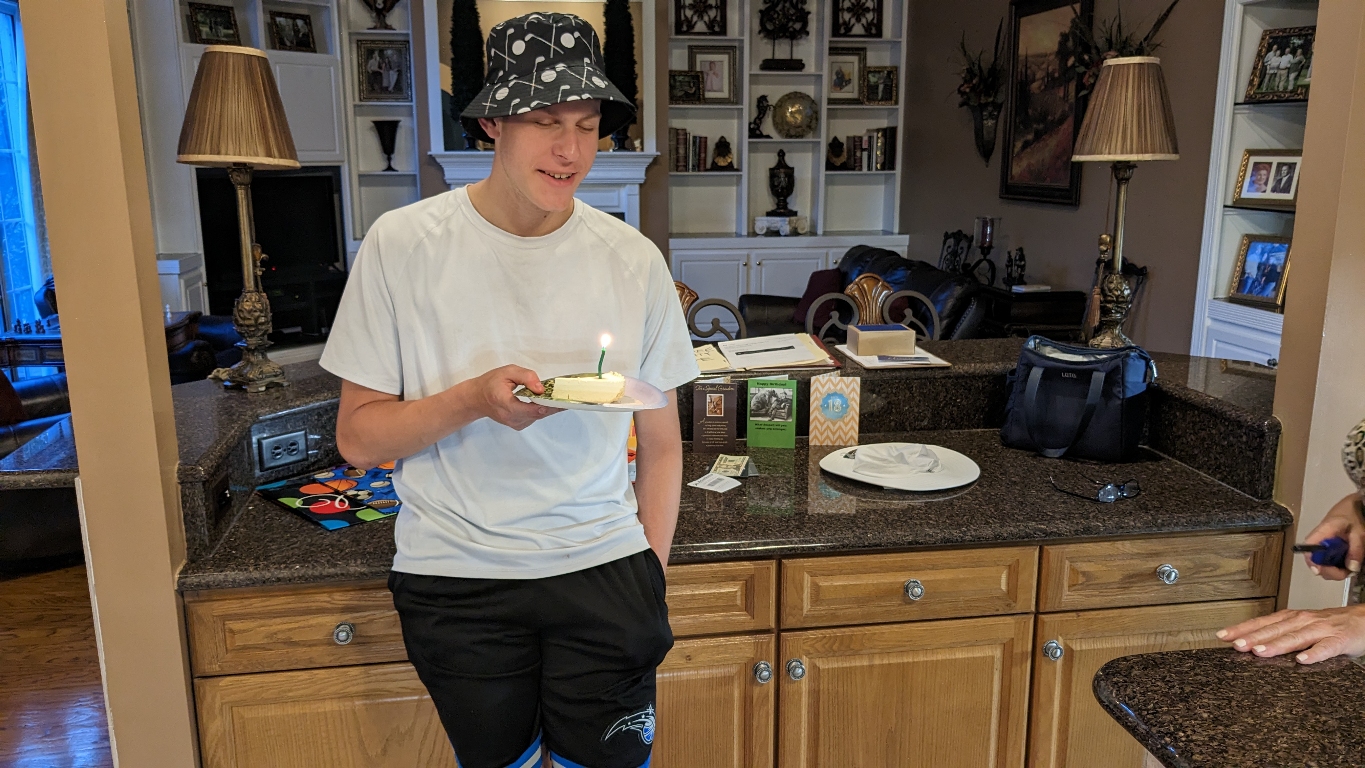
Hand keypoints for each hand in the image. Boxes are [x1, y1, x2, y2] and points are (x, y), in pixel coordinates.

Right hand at [466, 365, 560, 430]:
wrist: (478, 399)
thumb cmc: (492, 383)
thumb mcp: (507, 371)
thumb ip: (525, 377)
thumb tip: (541, 389)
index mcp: (504, 402)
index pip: (529, 409)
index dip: (547, 405)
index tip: (561, 399)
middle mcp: (510, 416)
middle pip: (537, 414)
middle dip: (553, 405)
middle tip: (568, 396)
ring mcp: (514, 423)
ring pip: (538, 416)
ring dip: (549, 407)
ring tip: (560, 397)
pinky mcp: (518, 425)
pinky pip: (535, 417)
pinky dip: (542, 409)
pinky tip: (547, 401)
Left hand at [1217, 604, 1364, 663]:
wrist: (1363, 619)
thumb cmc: (1330, 625)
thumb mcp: (1302, 626)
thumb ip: (1281, 634)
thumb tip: (1251, 644)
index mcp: (1291, 618)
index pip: (1261, 622)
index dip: (1242, 629)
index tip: (1222, 636)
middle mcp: (1303, 621)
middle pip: (1274, 629)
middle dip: (1253, 637)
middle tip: (1236, 645)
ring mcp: (1321, 630)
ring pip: (1295, 637)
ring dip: (1276, 644)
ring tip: (1260, 651)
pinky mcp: (1339, 640)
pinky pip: (1325, 648)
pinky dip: (1313, 653)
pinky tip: (1302, 660)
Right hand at [1303, 494, 1364, 578]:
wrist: (1352, 507)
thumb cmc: (1352, 515)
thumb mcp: (1359, 532)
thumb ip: (1356, 549)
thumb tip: (1352, 567)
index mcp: (1320, 535)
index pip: (1309, 553)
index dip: (1316, 565)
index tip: (1331, 572)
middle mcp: (1316, 542)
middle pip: (1315, 563)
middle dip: (1331, 572)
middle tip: (1348, 570)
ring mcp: (1320, 547)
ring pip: (1322, 565)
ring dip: (1336, 570)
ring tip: (1350, 566)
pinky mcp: (1326, 549)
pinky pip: (1328, 562)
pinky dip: (1338, 566)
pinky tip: (1347, 562)